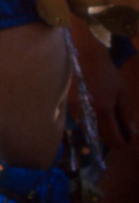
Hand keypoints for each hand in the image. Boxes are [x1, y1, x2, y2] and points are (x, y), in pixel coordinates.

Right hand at [72, 21, 130, 147]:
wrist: (85, 58)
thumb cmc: (107, 74)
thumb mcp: (123, 92)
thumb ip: (127, 114)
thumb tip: (132, 132)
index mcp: (103, 109)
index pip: (112, 136)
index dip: (121, 143)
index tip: (128, 144)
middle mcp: (87, 113)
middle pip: (99, 137)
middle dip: (112, 141)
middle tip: (122, 138)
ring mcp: (76, 110)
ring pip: (90, 131)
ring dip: (101, 134)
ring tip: (113, 129)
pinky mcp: (69, 106)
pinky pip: (83, 122)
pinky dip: (93, 125)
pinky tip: (100, 119)